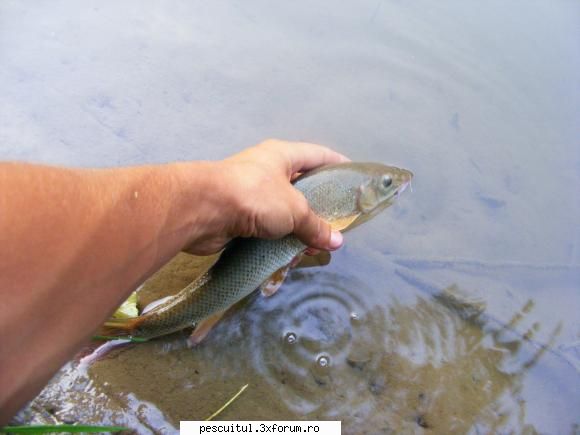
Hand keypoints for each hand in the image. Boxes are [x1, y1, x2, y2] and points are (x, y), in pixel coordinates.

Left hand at [186, 139, 348, 254]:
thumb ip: (316, 225)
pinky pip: (266, 228)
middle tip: (335, 225)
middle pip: (301, 187)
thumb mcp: (294, 209)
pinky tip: (289, 255)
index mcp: (282, 155)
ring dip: (297, 230)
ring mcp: (251, 194)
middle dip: (318, 208)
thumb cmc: (255, 196)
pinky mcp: (239, 216)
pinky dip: (278, 241)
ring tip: (312, 247)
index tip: (354, 179)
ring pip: (283, 212)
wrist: (204, 210)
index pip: (318, 155)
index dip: (338, 164)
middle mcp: (266, 171)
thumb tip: (336, 241)